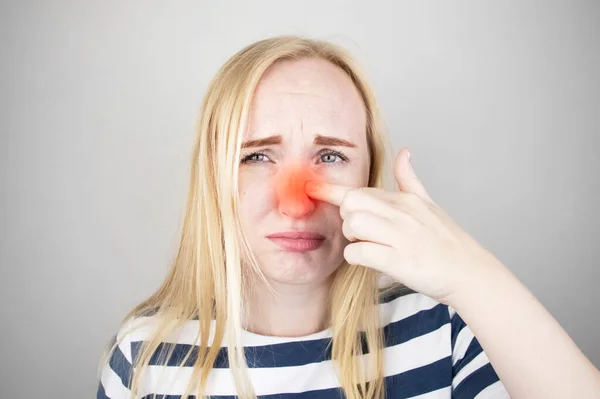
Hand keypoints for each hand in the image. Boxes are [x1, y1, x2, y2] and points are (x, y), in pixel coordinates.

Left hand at [305, 148, 500, 304]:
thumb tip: (404, 151)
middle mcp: (400, 213)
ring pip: (353, 224)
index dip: (329, 189)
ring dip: (353, 238)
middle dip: (347, 218)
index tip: (310, 188)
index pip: (359, 189)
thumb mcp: (428, 203)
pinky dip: (358, 258)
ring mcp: (400, 236)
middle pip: (351, 203)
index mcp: (403, 199)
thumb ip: (409, 179)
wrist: (469, 271)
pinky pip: (359, 253)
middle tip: (362, 232)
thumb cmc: (445, 240)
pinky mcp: (398, 260)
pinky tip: (372, 261)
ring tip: (370, 245)